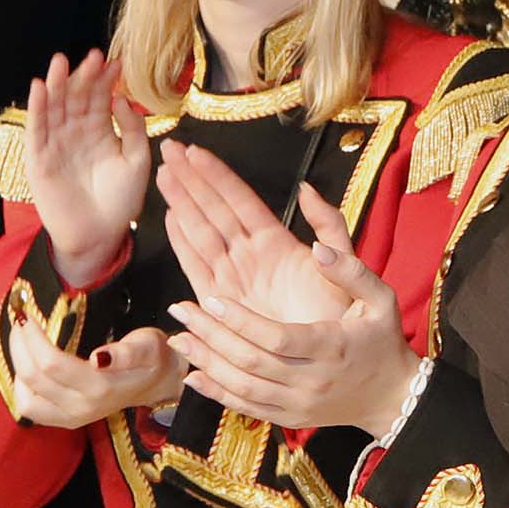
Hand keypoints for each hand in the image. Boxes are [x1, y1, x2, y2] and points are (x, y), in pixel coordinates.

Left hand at [5, 319, 185, 430]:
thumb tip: (99, 358)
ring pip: (25, 397)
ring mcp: (71, 418)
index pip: (52, 364)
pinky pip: (29, 407)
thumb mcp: (149, 346)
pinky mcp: (63, 420)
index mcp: (100, 388)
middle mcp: (82, 408)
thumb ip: (128, 352)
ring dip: (17, 366)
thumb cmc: (152, 358)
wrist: (156, 384)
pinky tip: (29, 364)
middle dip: (20, 345)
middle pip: (33, 378)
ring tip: (22, 341)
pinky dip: (21, 385)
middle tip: (20, 320)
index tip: (25, 313)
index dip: (32, 338)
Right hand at [26, 50, 149, 287]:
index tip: (116, 62)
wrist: (99, 234)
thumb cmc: (121, 200)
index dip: (106, 81)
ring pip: (55, 108)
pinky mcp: (38, 159)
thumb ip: (132, 129)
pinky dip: (38, 108)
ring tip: (62, 61)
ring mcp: (56, 145)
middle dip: (83, 76)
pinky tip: (41, 87)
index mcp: (99, 132)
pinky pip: (37, 129)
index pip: (100, 99)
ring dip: (58, 84)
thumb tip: (121, 98)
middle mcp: (76, 134)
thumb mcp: (136, 160)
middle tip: (92, 55)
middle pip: (76, 98)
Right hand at [154, 140, 350, 325]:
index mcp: (276, 242)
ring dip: (182, 202)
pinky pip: (196, 266)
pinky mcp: (221, 301)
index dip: (218, 175)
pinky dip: (182, 242)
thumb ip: (329, 225)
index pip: (240, 200)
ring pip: (201, 232)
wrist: (333, 357)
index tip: (195, 151)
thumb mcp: (344, 261)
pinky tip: (170, 217)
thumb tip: (307, 189)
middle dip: (191, 180)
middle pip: (214, 209)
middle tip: (169, 149)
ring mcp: (234, 276)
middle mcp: (250, 255)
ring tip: (164, 174)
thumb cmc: (343, 312)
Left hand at [158, 148, 414, 431]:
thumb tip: (316, 248)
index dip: (241, 320)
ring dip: (206, 362)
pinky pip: (245, 408)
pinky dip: (215, 393)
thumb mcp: (380, 298)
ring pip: (242, 387)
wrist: (392, 395)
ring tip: (178, 337)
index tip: (212, 298)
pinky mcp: (288, 419)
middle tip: (181, 311)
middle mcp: (312, 381)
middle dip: (212, 336)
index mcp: (333, 347)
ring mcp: (298, 404)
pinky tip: (191, 375)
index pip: (278, 338)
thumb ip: (350, 269)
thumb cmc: (383, 339)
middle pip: (251, 362)